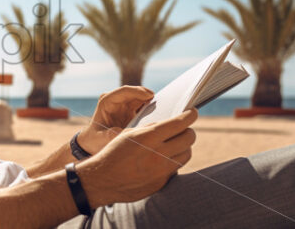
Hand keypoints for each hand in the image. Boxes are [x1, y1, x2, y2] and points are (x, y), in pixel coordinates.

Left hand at [77, 86, 154, 154]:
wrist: (93, 143)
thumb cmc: (95, 140)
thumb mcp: (102, 139)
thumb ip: (113, 135)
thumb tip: (127, 134)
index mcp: (107, 101)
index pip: (123, 91)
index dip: (137, 91)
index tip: (150, 95)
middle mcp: (116, 100)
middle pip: (134, 93)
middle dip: (147, 95)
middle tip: (161, 102)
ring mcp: (124, 104)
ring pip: (140, 98)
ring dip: (150, 102)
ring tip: (163, 108)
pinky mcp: (130, 110)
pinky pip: (142, 105)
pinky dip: (150, 108)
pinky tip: (159, 114)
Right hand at [79, 109, 197, 205]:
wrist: (102, 180)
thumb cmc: (113, 153)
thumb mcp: (129, 134)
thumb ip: (149, 128)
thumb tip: (167, 124)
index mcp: (148, 137)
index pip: (179, 123)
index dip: (190, 115)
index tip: (192, 112)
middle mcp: (158, 154)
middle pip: (188, 138)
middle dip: (189, 130)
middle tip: (184, 128)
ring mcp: (161, 171)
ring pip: (186, 154)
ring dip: (184, 146)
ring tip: (176, 143)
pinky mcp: (161, 183)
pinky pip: (176, 168)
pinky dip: (173, 161)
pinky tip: (164, 158)